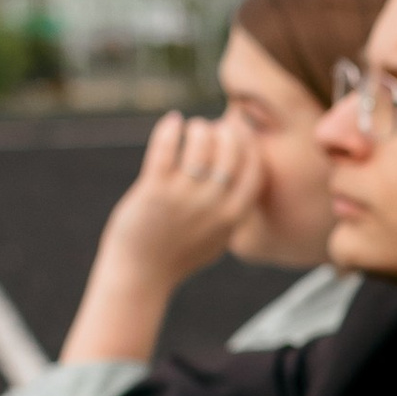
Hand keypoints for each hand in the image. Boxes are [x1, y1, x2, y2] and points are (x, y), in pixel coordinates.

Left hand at [104, 113, 262, 283]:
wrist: (141, 273)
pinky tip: (172, 122)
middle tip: (213, 127)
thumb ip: (235, 210)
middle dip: (225, 132)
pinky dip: (170, 129)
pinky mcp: (154, 191)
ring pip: (200, 145)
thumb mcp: (218, 237)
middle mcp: (212, 206)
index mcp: (232, 217)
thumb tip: (246, 171)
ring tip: (192, 127)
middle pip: (230, 152)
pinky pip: (166, 148)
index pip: (255, 169)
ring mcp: (183, 198)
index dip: (250, 145)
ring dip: (199, 128)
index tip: (240, 132)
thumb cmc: (179, 254)